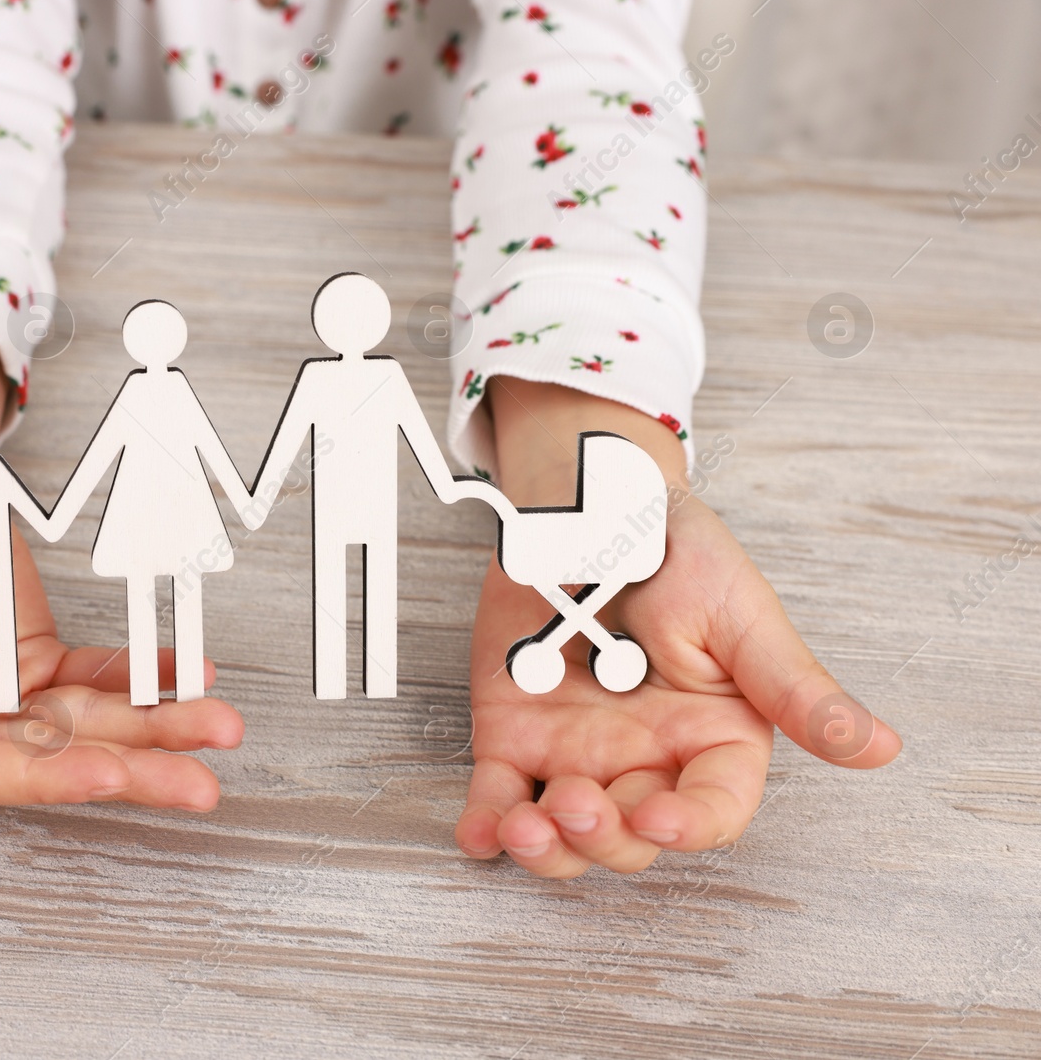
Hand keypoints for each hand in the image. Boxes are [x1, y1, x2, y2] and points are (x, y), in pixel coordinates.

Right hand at [0, 337, 243, 810]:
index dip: (41, 778)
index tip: (106, 775)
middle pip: (45, 757)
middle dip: (125, 770)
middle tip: (196, 783)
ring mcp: (0, 688)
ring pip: (82, 725)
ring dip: (152, 731)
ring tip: (216, 728)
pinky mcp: (34, 658)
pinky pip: (96, 677)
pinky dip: (145, 679)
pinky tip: (190, 678)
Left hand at [455, 379, 900, 875]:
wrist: (590, 509)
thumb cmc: (678, 555)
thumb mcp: (742, 616)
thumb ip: (795, 689)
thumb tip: (880, 748)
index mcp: (712, 739)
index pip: (712, 808)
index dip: (689, 826)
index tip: (657, 814)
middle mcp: (646, 759)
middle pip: (633, 836)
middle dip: (604, 836)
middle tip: (575, 801)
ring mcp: (576, 754)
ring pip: (563, 834)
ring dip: (543, 846)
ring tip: (523, 824)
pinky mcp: (514, 736)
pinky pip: (496, 795)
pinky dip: (483, 825)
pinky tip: (477, 834)